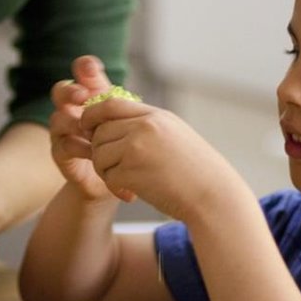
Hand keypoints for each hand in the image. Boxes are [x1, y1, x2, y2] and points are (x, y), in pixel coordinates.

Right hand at [48, 55, 123, 200]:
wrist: (115, 176)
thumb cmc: (122, 142)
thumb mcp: (127, 122)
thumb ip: (124, 108)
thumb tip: (125, 98)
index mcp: (91, 95)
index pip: (83, 72)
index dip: (84, 67)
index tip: (92, 68)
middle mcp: (72, 108)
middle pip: (60, 90)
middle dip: (69, 91)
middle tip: (82, 96)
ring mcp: (63, 130)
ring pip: (58, 119)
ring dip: (75, 123)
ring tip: (92, 132)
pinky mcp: (60, 153)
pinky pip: (63, 145)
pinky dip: (79, 147)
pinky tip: (93, 152)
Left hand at [82, 95, 238, 217]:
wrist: (212, 196)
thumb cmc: (195, 170)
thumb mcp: (174, 135)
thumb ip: (147, 125)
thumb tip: (113, 121)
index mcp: (155, 115)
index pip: (110, 104)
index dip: (92, 114)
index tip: (88, 128)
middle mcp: (144, 127)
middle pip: (99, 130)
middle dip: (99, 149)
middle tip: (112, 167)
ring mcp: (137, 148)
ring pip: (99, 154)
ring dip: (105, 170)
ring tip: (124, 181)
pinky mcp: (131, 172)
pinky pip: (107, 176)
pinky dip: (114, 188)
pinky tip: (130, 194)